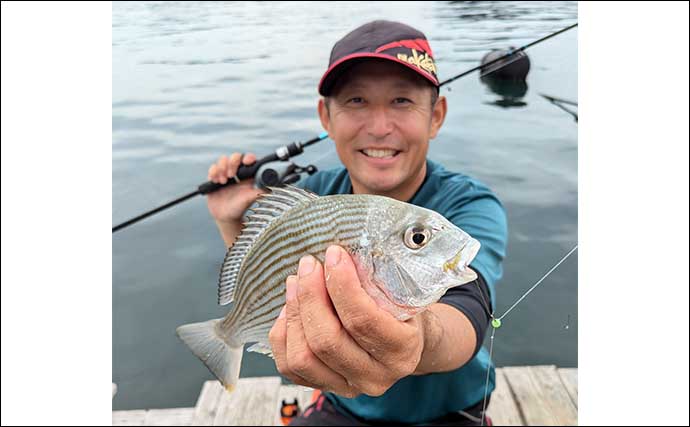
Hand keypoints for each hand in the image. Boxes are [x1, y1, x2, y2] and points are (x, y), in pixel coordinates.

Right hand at [206, 152, 264, 223]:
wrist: (226, 217)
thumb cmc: (240, 208)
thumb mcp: (250, 198)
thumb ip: (259, 191)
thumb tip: (270, 186)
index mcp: (248, 175)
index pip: (249, 160)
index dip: (248, 158)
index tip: (246, 162)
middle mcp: (237, 172)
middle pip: (235, 156)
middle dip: (233, 162)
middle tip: (232, 175)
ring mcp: (225, 174)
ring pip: (223, 160)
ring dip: (222, 168)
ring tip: (223, 181)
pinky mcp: (215, 178)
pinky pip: (213, 168)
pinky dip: (213, 172)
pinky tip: (216, 181)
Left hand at [268, 245, 425, 397]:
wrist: (405, 341)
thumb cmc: (401, 311)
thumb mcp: (401, 292)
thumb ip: (374, 280)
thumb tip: (339, 253)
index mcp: (402, 351)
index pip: (363, 321)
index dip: (342, 284)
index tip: (333, 256)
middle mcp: (375, 376)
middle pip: (327, 340)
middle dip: (311, 296)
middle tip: (309, 265)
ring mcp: (348, 387)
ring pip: (303, 357)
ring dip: (294, 313)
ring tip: (296, 282)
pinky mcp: (325, 386)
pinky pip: (289, 366)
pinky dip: (283, 333)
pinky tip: (291, 308)